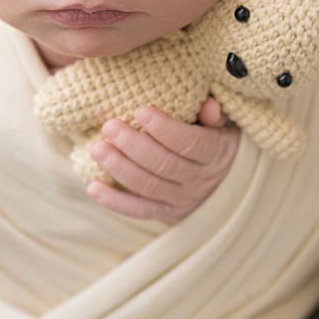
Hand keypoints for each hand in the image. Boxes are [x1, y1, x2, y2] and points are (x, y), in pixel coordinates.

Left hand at [86, 98, 239, 223]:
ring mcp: (181, 200)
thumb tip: (208, 105)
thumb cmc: (216, 138)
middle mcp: (198, 180)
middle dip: (134, 146)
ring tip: (98, 148)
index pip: (189, 143)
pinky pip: (139, 210)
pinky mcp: (165, 213)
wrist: (225, 179)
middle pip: (164, 165)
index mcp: (214, 153)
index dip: (165, 129)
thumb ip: (215, 114)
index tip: (141, 110)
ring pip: (149, 186)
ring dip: (120, 168)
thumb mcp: (223, 123)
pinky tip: (93, 187)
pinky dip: (115, 201)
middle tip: (110, 126)